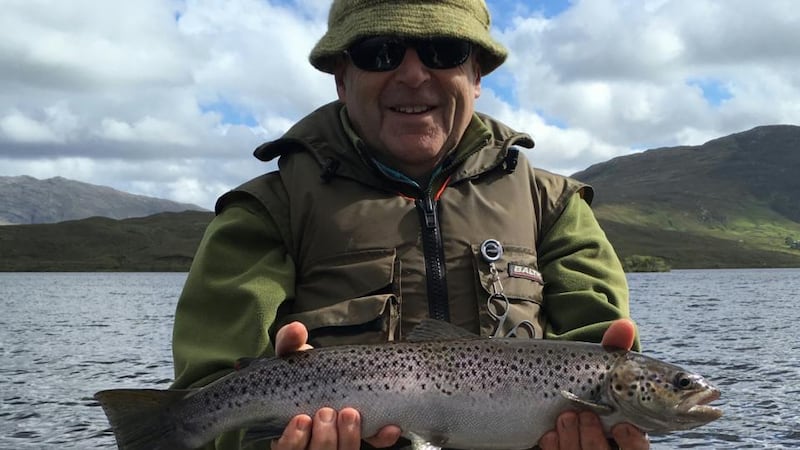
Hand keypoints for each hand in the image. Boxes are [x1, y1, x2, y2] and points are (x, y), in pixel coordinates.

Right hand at [270, 322, 401, 449]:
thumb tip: (296, 330)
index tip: (302, 419)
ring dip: (348, 437)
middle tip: (327, 412)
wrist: (337, 368)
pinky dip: (381, 437)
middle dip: (324, 438)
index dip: (293, 441)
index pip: (287, 448)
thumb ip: (290, 342)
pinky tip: (390, 426)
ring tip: (350, 413)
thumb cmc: (310, 367)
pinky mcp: (364, 436)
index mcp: (291, 428)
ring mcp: (340, 439)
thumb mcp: (295, 353)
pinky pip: (374, 445)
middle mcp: (313, 440)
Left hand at [538, 319, 649, 449]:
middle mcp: (608, 446)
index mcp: (627, 430)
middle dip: (595, 437)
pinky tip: (550, 432)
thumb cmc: (581, 380)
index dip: (634, 442)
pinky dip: (554, 447)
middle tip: (584, 414)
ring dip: (573, 438)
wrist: (540, 389)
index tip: (624, 426)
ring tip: (565, 416)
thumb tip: (626, 325)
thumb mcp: (598, 366)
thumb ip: (614, 349)